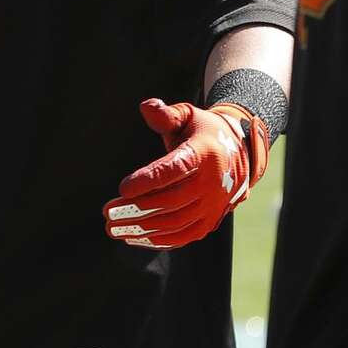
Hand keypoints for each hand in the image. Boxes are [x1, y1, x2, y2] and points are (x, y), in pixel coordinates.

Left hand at [103, 97, 268, 249]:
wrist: (239, 153)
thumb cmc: (203, 133)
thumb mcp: (188, 115)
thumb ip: (166, 114)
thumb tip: (146, 107)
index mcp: (203, 154)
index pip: (174, 170)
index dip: (148, 180)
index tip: (122, 188)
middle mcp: (212, 183)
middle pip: (171, 202)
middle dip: (136, 209)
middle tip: (107, 212)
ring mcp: (213, 205)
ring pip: (175, 223)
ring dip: (141, 228)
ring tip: (113, 228)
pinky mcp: (211, 221)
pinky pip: (184, 236)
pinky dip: (158, 240)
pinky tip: (134, 237)